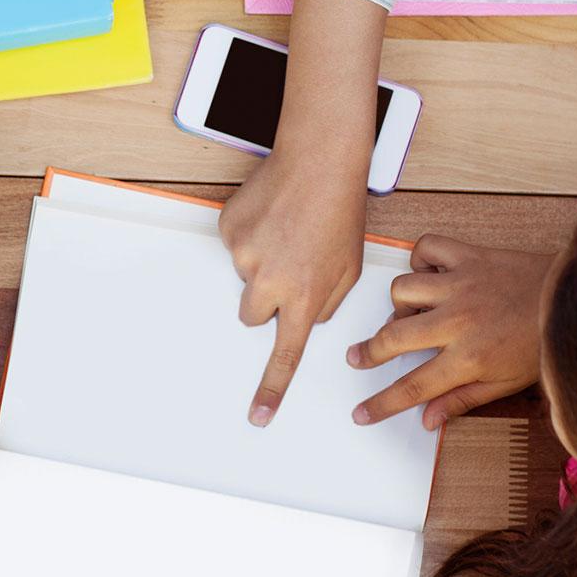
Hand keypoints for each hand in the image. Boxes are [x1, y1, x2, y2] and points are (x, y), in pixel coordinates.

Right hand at [219, 147, 365, 426]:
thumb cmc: (340, 210)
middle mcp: (269, 281)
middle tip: (291, 264)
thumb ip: (327, 302)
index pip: (285, 354)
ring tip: (287, 229)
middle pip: (253, 314)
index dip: (271, 388)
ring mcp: (243, 255)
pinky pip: (234, 245)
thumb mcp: (349, 267)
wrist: (319, 161)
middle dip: (267, 298)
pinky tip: (272, 215)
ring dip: (263, 260)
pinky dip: (251, 234)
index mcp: (305, 296)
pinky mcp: (227, 230)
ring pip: (245, 276)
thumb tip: (306, 314)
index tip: (259, 415)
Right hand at [349, 236, 557, 428]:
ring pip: (402, 290)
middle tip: (358, 357)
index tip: (361, 412)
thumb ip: (461, 401)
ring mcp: (460, 284)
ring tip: (408, 315)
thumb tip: (428, 420)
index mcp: (468, 358)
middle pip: (393, 338)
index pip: (413, 387)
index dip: (381, 403)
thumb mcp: (506, 384)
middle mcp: (458, 320)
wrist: (575, 300)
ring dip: (399, 305)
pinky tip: (428, 273)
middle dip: (368, 352)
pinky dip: (420, 258)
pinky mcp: (468, 257)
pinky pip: (426, 248)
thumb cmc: (544, 343)